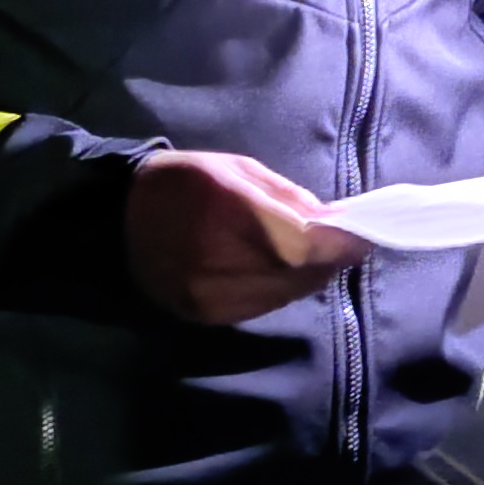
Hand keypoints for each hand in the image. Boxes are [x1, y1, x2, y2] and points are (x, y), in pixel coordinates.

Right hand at [121, 150, 361, 324]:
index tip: (365, 237)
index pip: (305, 244)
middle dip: (329, 260)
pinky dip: (281, 290)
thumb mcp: (237, 170)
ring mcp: (213, 294)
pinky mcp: (206, 314)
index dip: (341, 245)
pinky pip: (262, 306)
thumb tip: (334, 222)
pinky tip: (281, 272)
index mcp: (231, 214)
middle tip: (344, 245)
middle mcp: (222, 261)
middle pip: (300, 273)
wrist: (118, 220)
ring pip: (285, 294)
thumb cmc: (183, 182)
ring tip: (314, 257)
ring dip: (307, 277)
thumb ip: (288, 198)